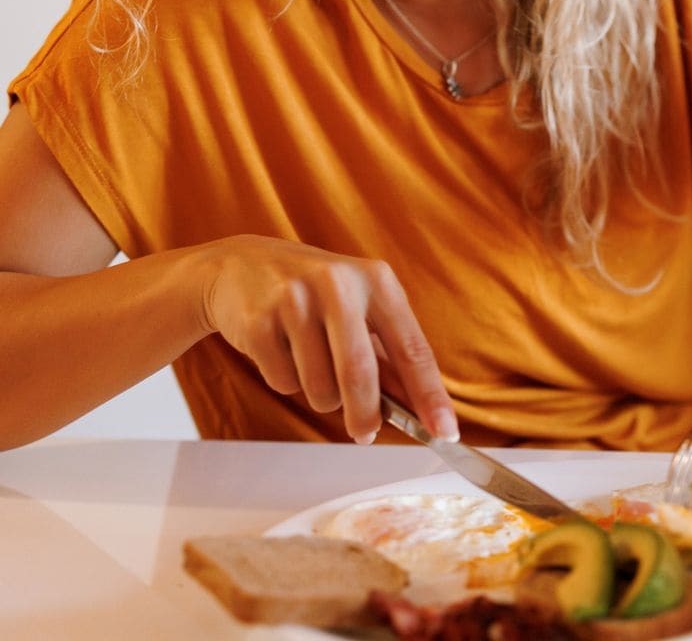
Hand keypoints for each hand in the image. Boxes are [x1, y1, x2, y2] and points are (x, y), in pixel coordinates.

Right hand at [197, 234, 457, 442]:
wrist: (240, 265)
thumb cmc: (313, 293)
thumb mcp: (357, 308)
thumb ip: (386, 355)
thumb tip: (418, 409)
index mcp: (376, 280)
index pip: (412, 347)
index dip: (430, 395)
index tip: (445, 431)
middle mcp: (338, 283)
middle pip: (360, 372)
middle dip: (366, 414)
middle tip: (365, 433)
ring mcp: (295, 299)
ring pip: (319, 386)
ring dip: (320, 396)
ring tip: (310, 366)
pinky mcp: (259, 319)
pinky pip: (282, 381)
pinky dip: (285, 382)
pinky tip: (280, 351)